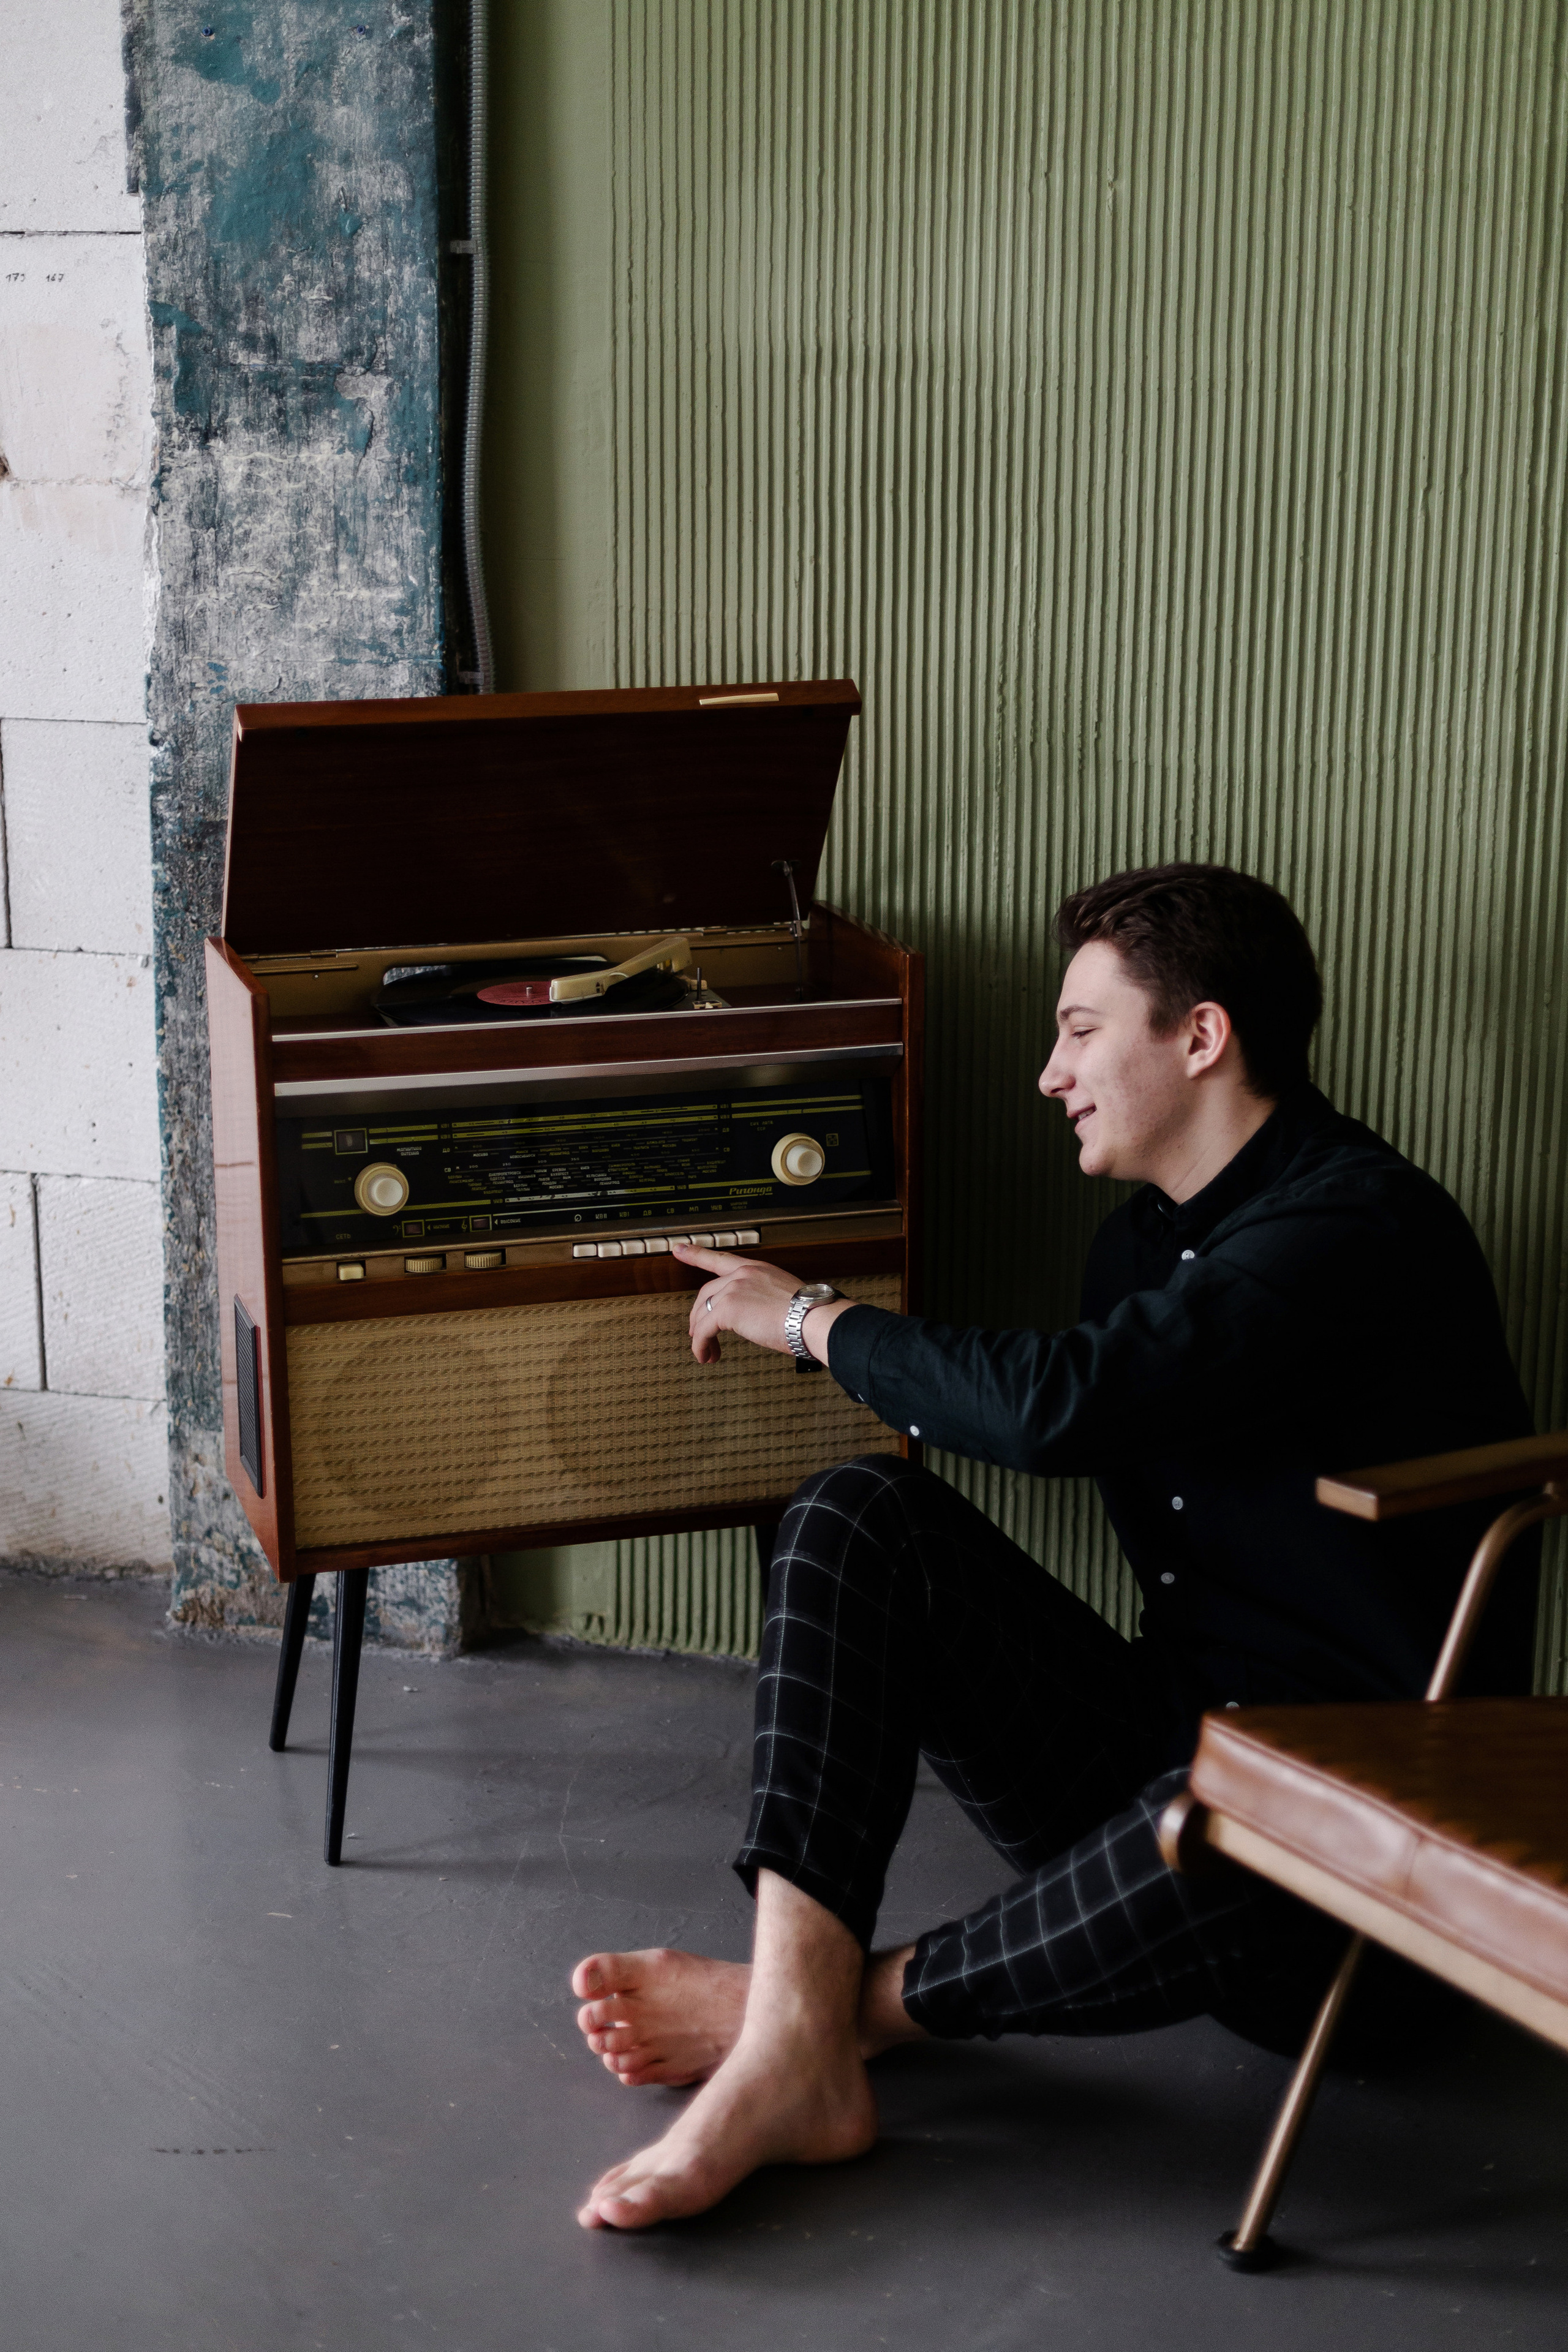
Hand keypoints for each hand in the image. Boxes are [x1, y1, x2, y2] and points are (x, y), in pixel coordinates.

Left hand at [672, 1244, 852, 1365]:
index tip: (680, 1249)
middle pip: (706, 1292)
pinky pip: (703, 1330)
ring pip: (701, 1312)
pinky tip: (706, 1355)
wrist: (815, 1320)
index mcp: (757, 1269)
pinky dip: (701, 1345)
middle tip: (698, 1332)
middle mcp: (743, 1274)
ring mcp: (734, 1289)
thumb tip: (761, 1317)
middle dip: (698, 1315)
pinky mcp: (727, 1308)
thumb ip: (765, 1299)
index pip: (720, 1259)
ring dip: (700, 1335)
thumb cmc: (810, 1315)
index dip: (697, 1254)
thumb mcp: (786, 1297)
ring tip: (706, 1350)